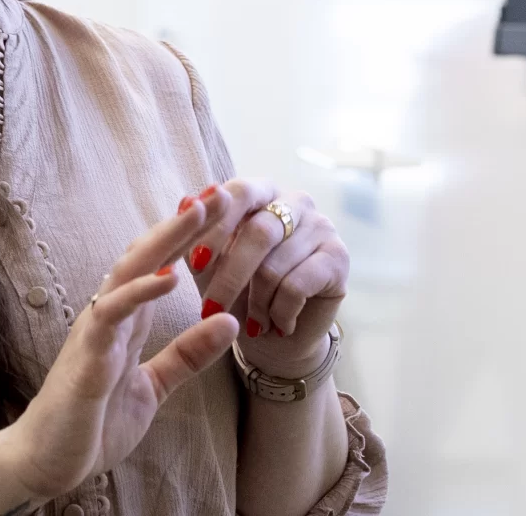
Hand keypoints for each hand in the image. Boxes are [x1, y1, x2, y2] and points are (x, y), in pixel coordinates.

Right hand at [0, 202, 239, 501]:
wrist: (48, 460)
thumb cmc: (93, 422)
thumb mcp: (155, 386)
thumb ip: (187, 355)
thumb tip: (227, 321)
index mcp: (124, 322)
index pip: (160, 267)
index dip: (189, 238)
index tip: (223, 210)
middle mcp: (108, 317)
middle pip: (146, 257)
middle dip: (181, 225)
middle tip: (219, 192)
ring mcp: (95, 333)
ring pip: (128, 273)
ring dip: (163, 241)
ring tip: (196, 213)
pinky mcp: (87, 358)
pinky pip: (112, 316)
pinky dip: (139, 293)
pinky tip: (168, 277)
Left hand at [183, 179, 347, 376]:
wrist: (276, 334)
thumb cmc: (237, 290)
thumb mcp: (208, 264)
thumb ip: (195, 233)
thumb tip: (186, 201)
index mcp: (262, 191)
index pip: (238, 194)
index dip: (216, 226)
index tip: (195, 262)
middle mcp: (295, 201)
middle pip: (258, 233)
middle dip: (229, 277)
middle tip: (208, 309)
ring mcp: (322, 227)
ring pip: (275, 266)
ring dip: (255, 303)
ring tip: (250, 321)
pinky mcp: (338, 258)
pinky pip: (297, 286)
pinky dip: (278, 312)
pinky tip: (276, 325)